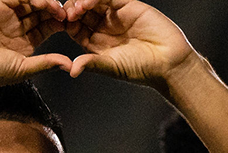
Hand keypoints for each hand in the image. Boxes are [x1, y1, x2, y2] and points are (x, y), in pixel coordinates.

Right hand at [0, 0, 72, 89]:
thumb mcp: (24, 69)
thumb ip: (47, 63)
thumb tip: (70, 65)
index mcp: (27, 42)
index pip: (48, 26)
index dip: (61, 23)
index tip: (72, 24)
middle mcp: (18, 26)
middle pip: (43, 11)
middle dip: (56, 10)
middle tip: (67, 13)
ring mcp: (8, 15)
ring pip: (32, 1)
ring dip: (45, 2)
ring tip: (55, 8)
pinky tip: (40, 2)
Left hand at [62, 0, 197, 87]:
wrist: (169, 61)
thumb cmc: (141, 69)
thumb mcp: (112, 66)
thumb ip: (92, 64)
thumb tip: (71, 70)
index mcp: (95, 42)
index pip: (75, 28)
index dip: (66, 23)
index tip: (59, 23)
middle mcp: (103, 27)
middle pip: (81, 12)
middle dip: (71, 10)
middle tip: (65, 13)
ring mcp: (115, 14)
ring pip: (92, 2)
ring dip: (81, 2)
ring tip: (76, 9)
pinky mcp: (128, 4)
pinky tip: (87, 3)